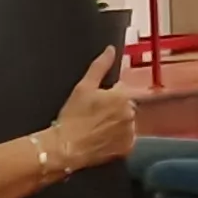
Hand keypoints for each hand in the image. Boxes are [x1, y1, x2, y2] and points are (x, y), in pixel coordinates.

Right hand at [44, 51, 138, 171]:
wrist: (67, 147)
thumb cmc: (73, 116)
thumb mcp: (83, 87)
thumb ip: (100, 66)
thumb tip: (111, 49)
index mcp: (123, 96)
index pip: (121, 89)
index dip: (107, 95)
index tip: (94, 103)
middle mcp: (131, 114)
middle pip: (125, 106)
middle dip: (114, 108)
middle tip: (94, 116)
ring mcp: (130, 132)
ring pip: (126, 122)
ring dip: (117, 123)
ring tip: (97, 128)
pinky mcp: (127, 148)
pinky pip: (126, 139)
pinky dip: (118, 139)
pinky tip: (103, 138)